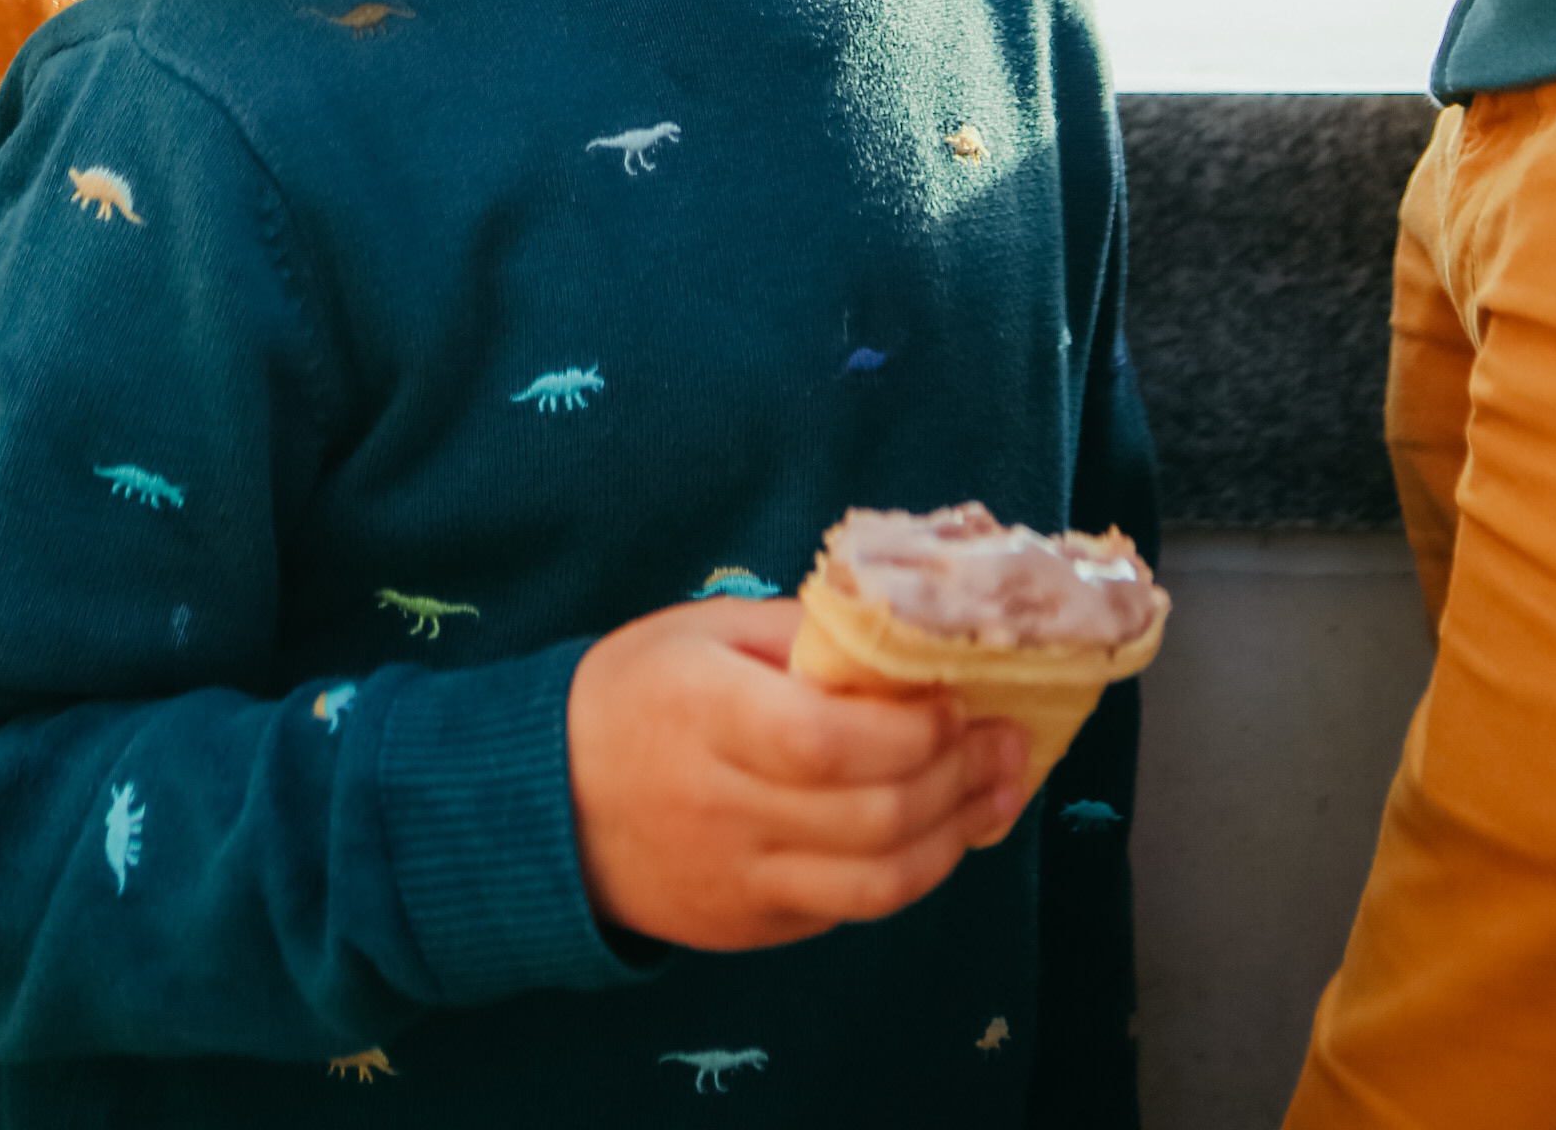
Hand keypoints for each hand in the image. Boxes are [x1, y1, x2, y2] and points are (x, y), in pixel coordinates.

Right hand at [566, 596, 1029, 951]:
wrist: (549, 804)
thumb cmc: (633, 694)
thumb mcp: (701, 629)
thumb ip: (798, 631)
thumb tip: (897, 635)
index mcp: (707, 716)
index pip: (826, 740)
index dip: (910, 729)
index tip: (957, 697)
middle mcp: (724, 807)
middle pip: (869, 815)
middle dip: (957, 778)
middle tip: (1006, 739)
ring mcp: (738, 879)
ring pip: (874, 883)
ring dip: (952, 838)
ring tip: (996, 793)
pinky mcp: (749, 926)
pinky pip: (846, 909)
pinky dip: (904, 873)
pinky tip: (937, 832)